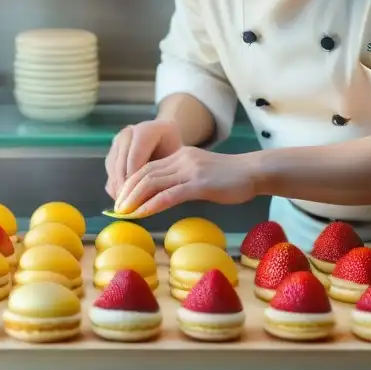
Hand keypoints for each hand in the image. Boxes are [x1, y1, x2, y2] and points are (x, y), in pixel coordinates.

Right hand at [104, 120, 183, 200]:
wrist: (166, 138)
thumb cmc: (174, 149)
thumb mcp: (176, 158)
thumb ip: (165, 173)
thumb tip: (155, 198)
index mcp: (146, 131)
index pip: (135, 158)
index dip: (135, 180)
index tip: (139, 201)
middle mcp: (127, 134)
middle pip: (121, 165)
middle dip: (125, 189)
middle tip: (130, 209)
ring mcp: (117, 143)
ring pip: (113, 171)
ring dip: (119, 190)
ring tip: (128, 208)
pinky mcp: (111, 153)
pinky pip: (109, 173)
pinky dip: (116, 188)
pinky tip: (125, 200)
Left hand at [114, 147, 258, 216]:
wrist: (254, 172)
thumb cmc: (230, 179)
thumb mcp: (200, 175)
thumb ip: (181, 180)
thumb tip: (162, 196)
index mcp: (180, 155)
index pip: (147, 168)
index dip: (130, 184)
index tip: (120, 200)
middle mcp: (181, 159)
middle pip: (144, 174)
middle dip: (127, 192)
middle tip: (117, 209)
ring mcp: (190, 170)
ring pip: (153, 182)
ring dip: (134, 199)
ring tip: (124, 213)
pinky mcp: (199, 184)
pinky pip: (170, 194)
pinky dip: (152, 204)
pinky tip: (142, 214)